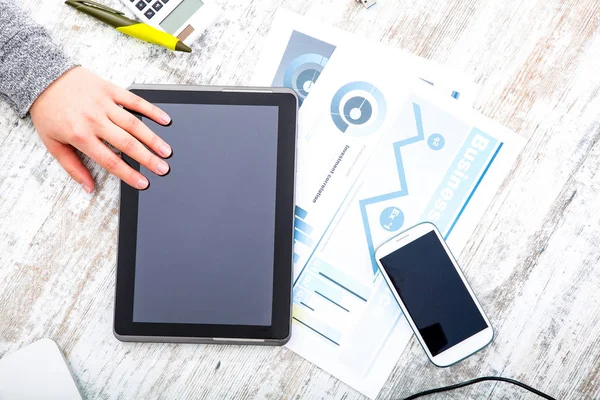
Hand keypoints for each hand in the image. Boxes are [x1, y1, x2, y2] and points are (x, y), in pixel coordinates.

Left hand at [29, 66, 171, 192]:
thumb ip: (73, 167)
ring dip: (153, 139)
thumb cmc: (48, 112)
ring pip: (134, 124)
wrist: (42, 78)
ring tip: (166, 151)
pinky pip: (134, 101)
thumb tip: (89, 188)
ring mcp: (104, 103)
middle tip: (162, 169)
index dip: (128, 174)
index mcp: (80, 135)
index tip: (143, 183)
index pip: (110, 160)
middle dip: (147, 159)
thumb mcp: (53, 144)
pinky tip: (165, 120)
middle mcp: (94, 120)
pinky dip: (151, 110)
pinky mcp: (110, 89)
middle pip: (127, 144)